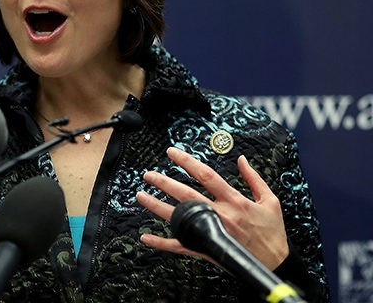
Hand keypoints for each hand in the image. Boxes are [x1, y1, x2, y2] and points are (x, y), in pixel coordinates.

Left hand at [135, 147, 288, 269]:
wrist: (276, 264)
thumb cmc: (272, 232)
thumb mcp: (270, 201)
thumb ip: (254, 178)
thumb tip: (242, 159)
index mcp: (235, 201)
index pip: (206, 176)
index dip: (187, 162)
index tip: (172, 153)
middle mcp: (220, 215)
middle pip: (186, 195)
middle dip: (165, 183)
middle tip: (148, 174)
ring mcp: (211, 232)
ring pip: (179, 218)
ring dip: (157, 206)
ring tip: (141, 195)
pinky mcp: (207, 249)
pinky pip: (180, 246)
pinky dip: (161, 242)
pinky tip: (146, 237)